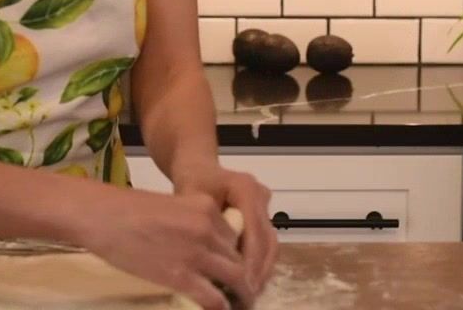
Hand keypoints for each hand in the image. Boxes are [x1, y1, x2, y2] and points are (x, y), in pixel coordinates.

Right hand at [76, 187, 253, 309]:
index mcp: (206, 207)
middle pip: (239, 258)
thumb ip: (194, 222)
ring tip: (239, 304)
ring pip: (235, 278)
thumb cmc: (128, 210)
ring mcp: (197, 252)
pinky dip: (220, 307)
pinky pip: (213, 297)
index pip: (235, 237)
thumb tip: (204, 248)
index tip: (236, 270)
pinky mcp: (182, 276)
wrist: (103, 216)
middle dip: (242, 277)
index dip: (236, 256)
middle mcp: (208, 228)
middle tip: (242, 292)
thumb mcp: (173, 207)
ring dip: (240, 294)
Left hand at [173, 165, 277, 296]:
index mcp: (245, 189)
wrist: (198, 166)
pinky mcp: (263, 216)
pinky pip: (266, 243)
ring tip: (249, 294)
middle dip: (258, 272)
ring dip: (262, 272)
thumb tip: (207, 265)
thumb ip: (201, 228)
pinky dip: (259, 264)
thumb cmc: (192, 181)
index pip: (254, 232)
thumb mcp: (190, 200)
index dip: (249, 263)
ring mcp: (265, 206)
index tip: (242, 287)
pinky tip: (248, 283)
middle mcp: (261, 196)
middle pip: (267, 241)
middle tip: (248, 297)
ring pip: (271, 245)